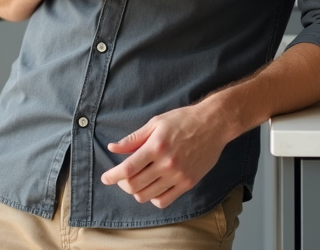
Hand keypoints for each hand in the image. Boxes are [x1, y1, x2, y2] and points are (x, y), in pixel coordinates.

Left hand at [100, 102, 228, 208]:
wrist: (213, 124)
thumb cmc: (183, 120)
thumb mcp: (155, 123)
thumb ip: (133, 139)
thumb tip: (112, 148)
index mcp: (156, 146)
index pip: (127, 169)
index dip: (112, 176)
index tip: (105, 178)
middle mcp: (166, 163)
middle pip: (135, 185)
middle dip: (122, 184)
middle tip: (121, 178)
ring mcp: (178, 175)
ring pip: (147, 195)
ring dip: (136, 191)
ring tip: (136, 181)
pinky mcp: (188, 183)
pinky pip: (164, 200)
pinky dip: (153, 198)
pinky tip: (152, 187)